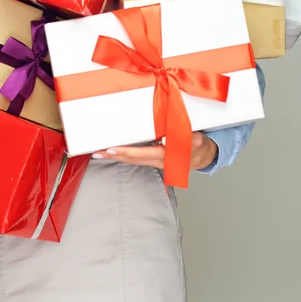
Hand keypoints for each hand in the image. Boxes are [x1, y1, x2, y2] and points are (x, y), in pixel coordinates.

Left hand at [91, 132, 218, 170]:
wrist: (203, 155)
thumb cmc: (198, 145)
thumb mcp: (196, 140)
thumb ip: (182, 139)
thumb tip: (164, 140)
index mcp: (166, 156)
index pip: (142, 154)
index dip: (127, 152)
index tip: (113, 149)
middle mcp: (158, 161)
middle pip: (132, 159)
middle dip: (115, 156)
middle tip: (97, 152)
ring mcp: (155, 162)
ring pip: (132, 160)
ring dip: (116, 156)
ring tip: (100, 152)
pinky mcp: (153, 159)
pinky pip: (136, 158)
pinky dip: (124, 155)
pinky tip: (114, 152)